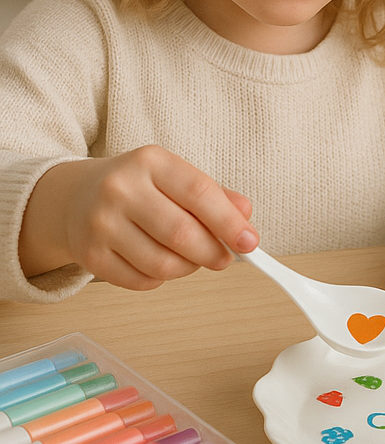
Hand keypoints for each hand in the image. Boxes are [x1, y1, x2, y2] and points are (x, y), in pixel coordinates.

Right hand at [18, 146, 257, 289]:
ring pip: (162, 263)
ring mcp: (101, 223)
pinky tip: (161, 263)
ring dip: (189, 268)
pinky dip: (161, 279)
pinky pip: (141, 281)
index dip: (229, 222)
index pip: (199, 193)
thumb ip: (214, 195)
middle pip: (181, 233)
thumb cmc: (139, 187)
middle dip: (213, 252)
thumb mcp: (175, 177)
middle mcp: (120, 189)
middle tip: (225, 258)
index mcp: (150, 162)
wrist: (75, 196)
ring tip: (191, 258)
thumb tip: (246, 215)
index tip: (250, 242)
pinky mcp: (89, 255)